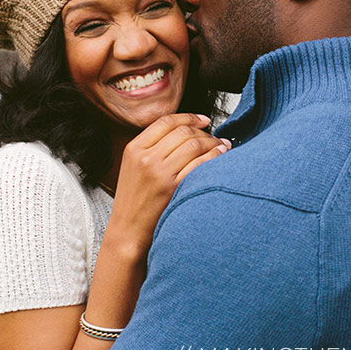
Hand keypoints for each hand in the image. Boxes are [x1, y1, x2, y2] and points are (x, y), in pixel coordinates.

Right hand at [106, 113, 229, 255]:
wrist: (127, 232)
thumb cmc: (133, 202)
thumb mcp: (132, 167)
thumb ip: (150, 148)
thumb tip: (183, 131)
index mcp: (134, 148)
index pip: (166, 121)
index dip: (189, 117)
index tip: (204, 119)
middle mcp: (145, 157)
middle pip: (182, 131)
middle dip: (204, 131)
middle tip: (215, 136)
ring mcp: (159, 173)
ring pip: (194, 145)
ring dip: (213, 142)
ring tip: (223, 145)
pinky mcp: (172, 188)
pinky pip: (200, 164)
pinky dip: (214, 157)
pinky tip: (221, 156)